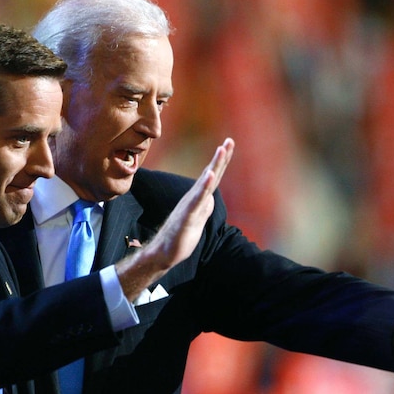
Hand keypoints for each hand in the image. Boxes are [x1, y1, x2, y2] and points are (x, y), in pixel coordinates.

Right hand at [115, 138, 233, 299]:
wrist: (164, 253)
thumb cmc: (180, 235)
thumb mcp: (198, 218)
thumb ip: (204, 206)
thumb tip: (210, 197)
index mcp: (199, 198)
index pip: (213, 177)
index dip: (221, 162)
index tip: (229, 144)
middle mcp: (194, 198)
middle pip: (210, 174)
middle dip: (221, 158)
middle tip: (229, 141)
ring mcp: (190, 206)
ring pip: (205, 183)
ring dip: (214, 166)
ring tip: (221, 150)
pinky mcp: (187, 216)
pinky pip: (197, 199)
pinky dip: (203, 187)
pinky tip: (210, 176)